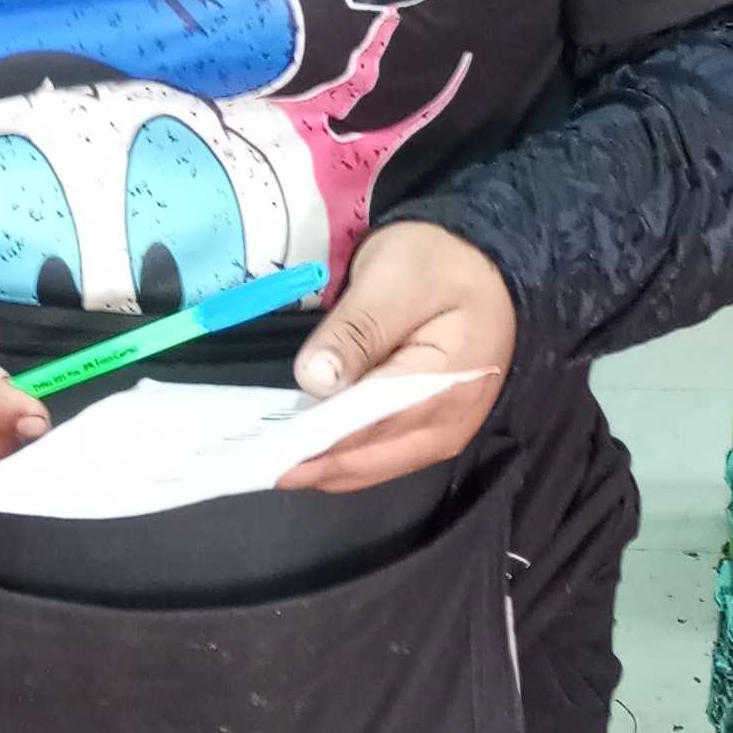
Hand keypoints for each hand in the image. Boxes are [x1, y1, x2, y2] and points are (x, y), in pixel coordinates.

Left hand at [277, 222, 515, 492]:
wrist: (485, 264)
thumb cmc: (440, 264)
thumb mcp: (394, 281)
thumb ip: (356, 331)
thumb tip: (314, 381)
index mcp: (443, 389)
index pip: (365, 431)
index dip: (311, 446)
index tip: (260, 455)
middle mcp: (447, 429)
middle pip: (363, 462)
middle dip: (307, 464)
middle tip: (247, 458)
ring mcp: (441, 437)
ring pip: (367, 468)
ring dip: (318, 464)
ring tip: (264, 453)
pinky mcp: (429, 433)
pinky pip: (377, 456)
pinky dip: (338, 454)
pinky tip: (302, 443)